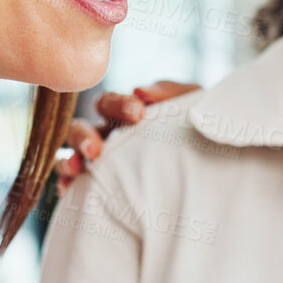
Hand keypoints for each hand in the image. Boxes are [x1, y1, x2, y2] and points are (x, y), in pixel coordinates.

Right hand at [54, 81, 200, 194]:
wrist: (214, 171)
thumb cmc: (199, 131)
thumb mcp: (194, 106)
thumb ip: (172, 93)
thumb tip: (141, 91)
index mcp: (124, 116)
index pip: (108, 103)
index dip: (118, 106)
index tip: (138, 114)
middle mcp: (105, 138)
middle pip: (79, 129)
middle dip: (84, 136)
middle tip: (97, 149)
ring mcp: (98, 165)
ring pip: (69, 157)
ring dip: (69, 160)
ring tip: (77, 168)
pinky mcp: (96, 191)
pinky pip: (73, 188)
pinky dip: (68, 186)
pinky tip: (71, 190)